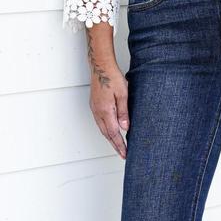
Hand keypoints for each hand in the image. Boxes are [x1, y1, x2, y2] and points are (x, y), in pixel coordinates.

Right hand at [87, 24, 128, 158]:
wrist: (101, 66)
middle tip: (123, 154)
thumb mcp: (123, 95)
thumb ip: (124, 113)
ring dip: (110, 139)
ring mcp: (95, 109)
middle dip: (115, 145)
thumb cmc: (112, 78)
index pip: (113, 133)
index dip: (120, 145)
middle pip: (107, 134)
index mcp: (105, 111)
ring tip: (119, 146)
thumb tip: (125, 128)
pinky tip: (111, 132)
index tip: (125, 154)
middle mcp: (98, 112)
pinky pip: (100, 122)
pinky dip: (106, 130)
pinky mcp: (95, 106)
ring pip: (103, 129)